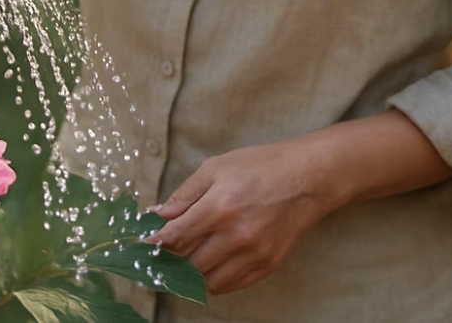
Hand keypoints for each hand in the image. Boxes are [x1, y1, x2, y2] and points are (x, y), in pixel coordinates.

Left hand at [144, 111, 451, 296]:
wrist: (307, 178)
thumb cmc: (260, 165)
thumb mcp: (217, 167)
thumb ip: (186, 193)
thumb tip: (158, 214)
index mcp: (220, 206)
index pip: (177, 236)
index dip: (156, 242)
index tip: (144, 244)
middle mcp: (237, 235)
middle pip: (190, 262)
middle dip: (173, 256)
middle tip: (166, 247)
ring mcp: (254, 254)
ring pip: (208, 280)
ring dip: (193, 270)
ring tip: (191, 252)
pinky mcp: (268, 266)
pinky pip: (231, 285)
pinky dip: (216, 278)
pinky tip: (213, 259)